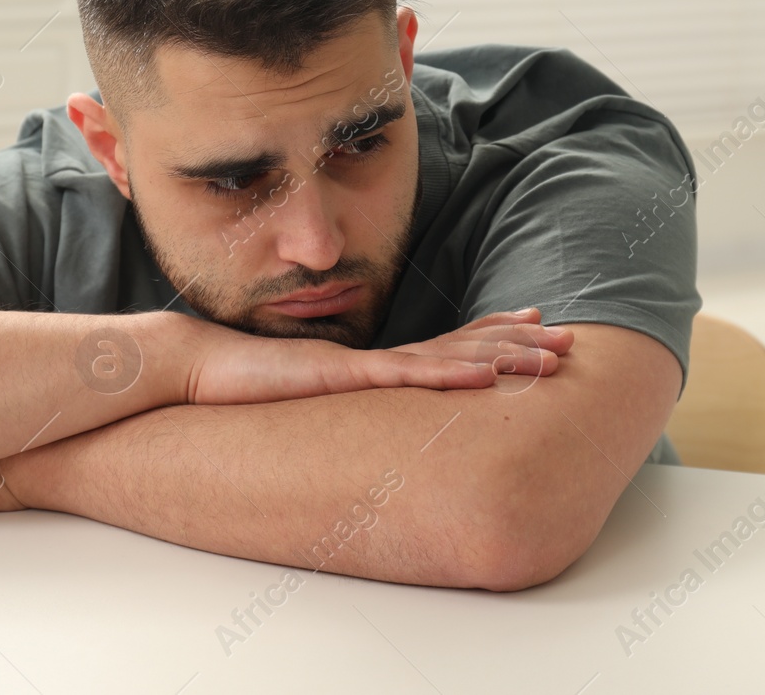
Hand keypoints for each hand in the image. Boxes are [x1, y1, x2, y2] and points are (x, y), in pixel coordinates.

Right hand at [184, 307, 571, 405]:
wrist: (196, 367)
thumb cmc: (240, 388)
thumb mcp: (301, 402)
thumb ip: (333, 410)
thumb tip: (355, 435)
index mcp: (370, 367)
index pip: (444, 349)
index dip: (491, 337)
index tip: (531, 328)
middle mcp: (377, 361)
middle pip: (461, 347)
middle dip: (517, 341)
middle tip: (568, 339)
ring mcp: (365, 366)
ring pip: (449, 360)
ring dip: (505, 357)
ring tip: (552, 357)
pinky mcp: (345, 376)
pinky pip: (408, 378)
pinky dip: (451, 376)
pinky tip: (487, 377)